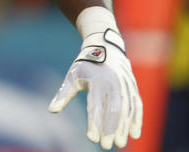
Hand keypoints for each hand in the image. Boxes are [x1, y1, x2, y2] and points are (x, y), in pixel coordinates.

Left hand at [49, 27, 142, 149]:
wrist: (106, 47)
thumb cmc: (85, 64)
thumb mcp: (72, 76)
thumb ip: (63, 94)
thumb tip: (51, 110)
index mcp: (97, 81)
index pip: (96, 106)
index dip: (94, 124)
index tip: (92, 139)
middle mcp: (113, 84)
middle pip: (113, 110)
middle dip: (110, 129)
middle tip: (106, 146)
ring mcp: (125, 86)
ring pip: (126, 110)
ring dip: (124, 128)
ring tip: (119, 144)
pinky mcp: (133, 88)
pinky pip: (137, 106)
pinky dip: (137, 120)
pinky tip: (134, 134)